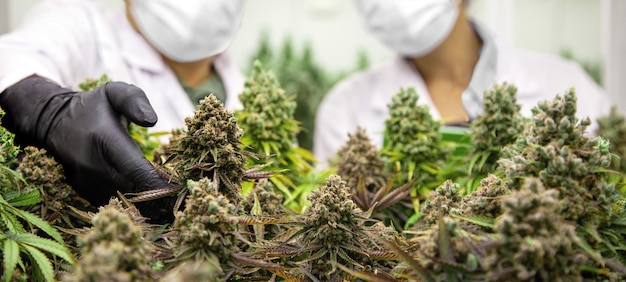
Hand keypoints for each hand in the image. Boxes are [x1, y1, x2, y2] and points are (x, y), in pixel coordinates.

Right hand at [0, 75, 173, 221]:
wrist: (53, 123)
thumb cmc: (93, 107)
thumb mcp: (112, 92)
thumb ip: (134, 100)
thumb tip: (152, 121)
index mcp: (104, 139)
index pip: (136, 169)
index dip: (159, 183)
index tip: (179, 189)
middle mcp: (93, 165)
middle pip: (133, 189)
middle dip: (158, 195)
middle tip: (181, 197)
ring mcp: (86, 182)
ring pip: (124, 200)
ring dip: (146, 201)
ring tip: (167, 200)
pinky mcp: (84, 192)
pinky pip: (113, 203)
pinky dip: (131, 202)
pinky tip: (147, 197)